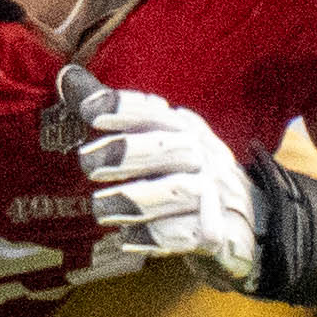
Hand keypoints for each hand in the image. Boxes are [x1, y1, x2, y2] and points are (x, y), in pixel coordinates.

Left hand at [61, 66, 258, 288]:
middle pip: (170, 146)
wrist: (248, 221)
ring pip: (180, 190)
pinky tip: (130, 239)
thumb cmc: (188, 175)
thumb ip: (114, 113)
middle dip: (127, 152)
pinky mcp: (220, 233)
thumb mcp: (159, 139)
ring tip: (101, 208)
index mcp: (184, 129)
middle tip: (88, 163)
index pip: (154, 112)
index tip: (90, 110)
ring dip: (137, 199)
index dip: (124, 108)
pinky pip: (191, 233)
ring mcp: (216, 194)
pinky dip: (159, 236)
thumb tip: (67, 77)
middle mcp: (203, 156)